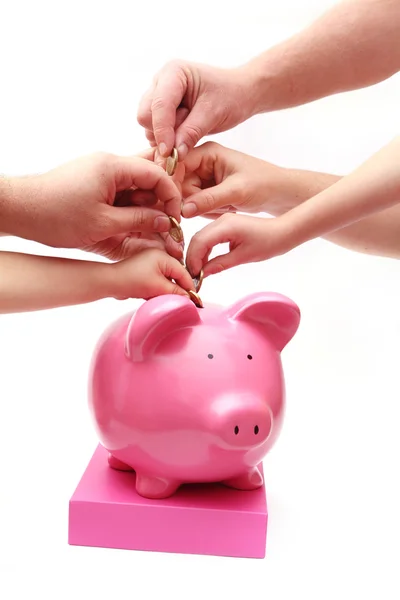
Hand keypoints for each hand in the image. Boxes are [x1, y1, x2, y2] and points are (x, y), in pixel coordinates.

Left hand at [3, 152, 182, 253]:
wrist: (21, 210)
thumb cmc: (56, 215)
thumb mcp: (104, 224)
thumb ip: (139, 221)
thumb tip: (165, 222)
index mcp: (113, 166)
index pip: (157, 173)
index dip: (171, 196)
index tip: (175, 218)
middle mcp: (109, 163)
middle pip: (148, 178)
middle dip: (159, 202)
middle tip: (166, 226)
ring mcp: (100, 171)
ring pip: (135, 187)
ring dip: (144, 207)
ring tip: (149, 230)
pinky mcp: (93, 182)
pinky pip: (120, 192)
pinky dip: (129, 207)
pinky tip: (132, 224)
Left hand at [110, 249, 193, 299]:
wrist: (110, 283)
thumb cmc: (133, 281)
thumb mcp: (158, 287)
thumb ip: (176, 292)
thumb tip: (190, 298)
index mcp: (163, 255)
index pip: (183, 271)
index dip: (189, 286)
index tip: (194, 299)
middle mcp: (157, 256)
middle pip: (176, 275)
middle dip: (178, 289)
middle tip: (182, 302)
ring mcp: (150, 263)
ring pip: (167, 279)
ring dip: (167, 290)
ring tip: (166, 299)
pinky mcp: (143, 271)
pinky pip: (157, 280)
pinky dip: (158, 289)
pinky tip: (154, 296)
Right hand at [137, 61, 255, 158]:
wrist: (238, 93)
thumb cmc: (230, 96)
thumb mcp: (214, 114)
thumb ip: (192, 132)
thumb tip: (175, 154)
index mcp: (173, 73)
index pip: (158, 106)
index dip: (163, 131)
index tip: (170, 153)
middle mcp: (161, 82)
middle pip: (145, 115)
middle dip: (162, 132)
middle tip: (188, 136)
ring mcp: (158, 95)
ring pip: (148, 124)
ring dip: (166, 136)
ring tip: (191, 129)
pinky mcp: (161, 110)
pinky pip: (154, 130)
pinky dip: (167, 138)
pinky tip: (186, 134)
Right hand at [181, 142, 285, 218]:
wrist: (281, 194)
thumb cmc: (264, 185)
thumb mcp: (236, 192)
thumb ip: (208, 200)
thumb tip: (182, 210)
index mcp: (207, 152)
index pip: (177, 165)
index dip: (172, 183)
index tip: (175, 203)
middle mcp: (202, 162)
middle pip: (178, 184)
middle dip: (189, 200)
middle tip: (210, 208)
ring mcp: (203, 177)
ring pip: (185, 198)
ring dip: (201, 208)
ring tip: (226, 206)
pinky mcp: (207, 191)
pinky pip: (195, 205)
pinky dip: (206, 212)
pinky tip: (225, 209)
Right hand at [186, 213, 290, 276]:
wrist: (282, 231)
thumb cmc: (268, 243)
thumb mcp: (244, 257)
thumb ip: (220, 264)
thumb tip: (202, 274)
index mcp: (226, 226)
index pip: (199, 241)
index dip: (193, 260)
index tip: (194, 275)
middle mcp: (221, 221)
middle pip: (197, 238)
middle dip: (192, 258)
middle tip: (193, 276)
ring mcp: (222, 221)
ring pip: (201, 238)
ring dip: (197, 255)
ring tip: (199, 272)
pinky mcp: (225, 225)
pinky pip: (208, 237)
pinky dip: (205, 250)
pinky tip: (206, 263)